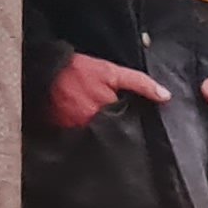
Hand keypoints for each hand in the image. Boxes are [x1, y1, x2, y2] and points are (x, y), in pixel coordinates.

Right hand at [43, 53, 167, 130]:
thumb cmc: (77, 70)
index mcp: (107, 110)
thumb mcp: (110, 72)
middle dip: (120, 131)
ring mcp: (77, 130)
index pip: (130, 125)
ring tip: (105, 126)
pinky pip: (82, 138)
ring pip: (99, 137)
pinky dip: (87, 134)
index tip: (138, 121)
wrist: (42, 69)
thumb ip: (139, 83)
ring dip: (104, 134)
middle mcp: (93, 124)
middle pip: (115, 134)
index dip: (135, 123)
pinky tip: (89, 128)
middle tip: (123, 125)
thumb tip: (165, 96)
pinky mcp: (65, 132)